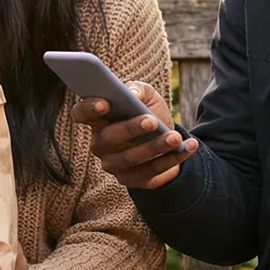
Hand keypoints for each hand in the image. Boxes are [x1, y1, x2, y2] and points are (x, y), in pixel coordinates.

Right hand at [70, 82, 196, 189]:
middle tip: (151, 121)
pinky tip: (188, 146)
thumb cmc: (149, 112)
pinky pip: (152, 172)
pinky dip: (173, 159)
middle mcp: (100, 144)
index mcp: (98, 119)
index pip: (81, 113)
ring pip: (132, 158)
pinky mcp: (132, 180)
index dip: (88, 108)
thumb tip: (131, 93)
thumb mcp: (146, 95)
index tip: (105, 102)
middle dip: (130, 129)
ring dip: (155, 147)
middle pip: (107, 139)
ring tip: (175, 137)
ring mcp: (114, 165)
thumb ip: (138, 89)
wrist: (167, 140)